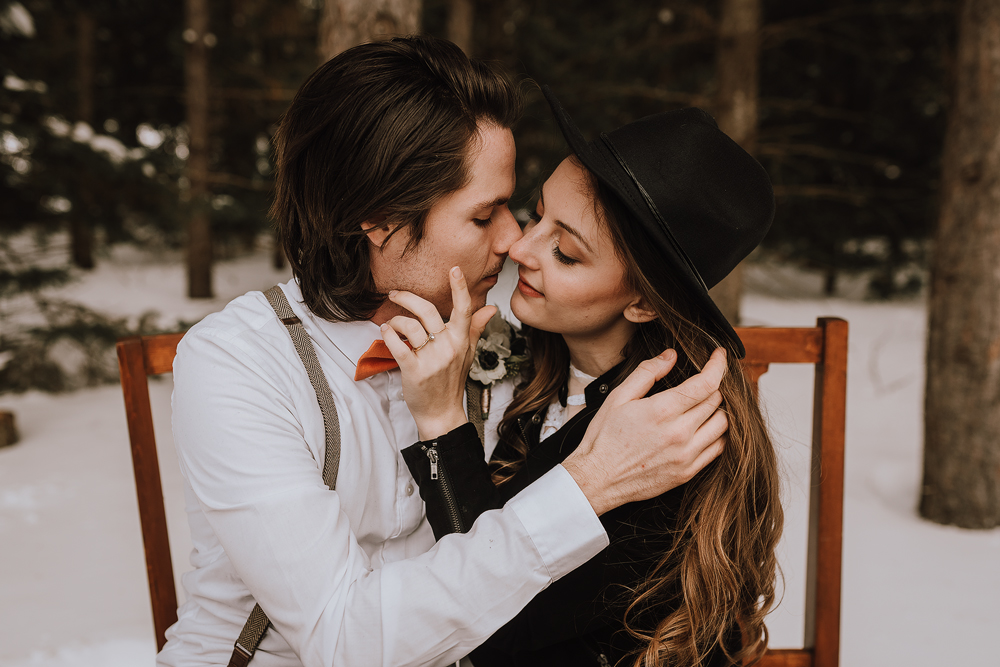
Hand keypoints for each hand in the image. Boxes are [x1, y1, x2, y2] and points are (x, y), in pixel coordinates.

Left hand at [381, 267, 496, 439]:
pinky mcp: (414, 371)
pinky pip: (397, 346)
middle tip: (395, 294)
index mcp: (461, 340)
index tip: (454, 269)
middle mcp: (448, 348)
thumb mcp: (467, 353)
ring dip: (395, 321)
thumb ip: (475, 327)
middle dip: (407, 298)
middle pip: (428, 311)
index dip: (459, 288)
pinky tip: (386, 332)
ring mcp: (431, 360)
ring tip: (391, 324)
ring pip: (409, 326)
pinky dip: (388, 335)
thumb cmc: (451, 381)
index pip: (463, 309)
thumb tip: (491, 308)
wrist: (441, 412)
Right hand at [562, 348, 728, 515]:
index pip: (706, 383)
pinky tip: (706, 427)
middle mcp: (679, 433)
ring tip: (705, 403)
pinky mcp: (688, 472)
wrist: (598, 479)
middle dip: (712, 384)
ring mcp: (686, 455)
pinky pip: (718, 448)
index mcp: (662, 411)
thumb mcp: (618, 397)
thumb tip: (671, 356)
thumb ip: (647, 372)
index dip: (718, 365)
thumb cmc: (604, 437)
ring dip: (718, 409)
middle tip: (701, 380)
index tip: (719, 355)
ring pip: (723, 424)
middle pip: (716, 400)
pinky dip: (718, 433)